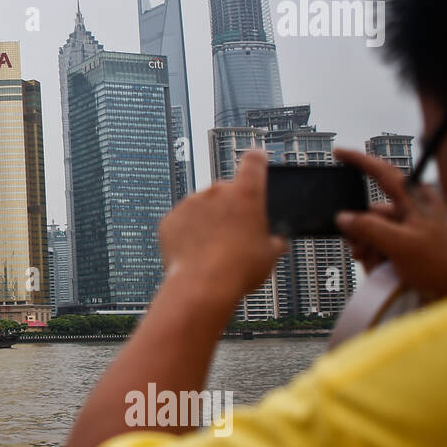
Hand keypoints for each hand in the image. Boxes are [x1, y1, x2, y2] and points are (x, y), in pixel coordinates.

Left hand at [159, 150, 286, 303]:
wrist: (202, 286)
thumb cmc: (238, 269)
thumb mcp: (270, 254)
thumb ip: (274, 239)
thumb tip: (275, 240)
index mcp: (246, 194)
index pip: (254, 161)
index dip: (257, 161)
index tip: (257, 162)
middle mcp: (216, 192)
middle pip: (225, 190)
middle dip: (229, 207)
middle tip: (233, 234)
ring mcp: (190, 203)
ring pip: (201, 207)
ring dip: (207, 221)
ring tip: (213, 249)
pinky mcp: (170, 219)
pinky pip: (181, 222)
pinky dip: (187, 233)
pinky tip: (196, 252)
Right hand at [333, 147, 446, 300]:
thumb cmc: (441, 264)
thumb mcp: (400, 245)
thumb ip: (368, 228)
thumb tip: (342, 217)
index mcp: (416, 199)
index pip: (383, 173)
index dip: (359, 160)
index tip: (337, 153)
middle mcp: (411, 210)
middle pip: (370, 211)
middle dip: (361, 231)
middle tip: (361, 249)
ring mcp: (408, 229)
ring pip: (372, 231)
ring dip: (367, 248)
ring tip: (375, 263)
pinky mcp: (405, 246)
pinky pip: (378, 245)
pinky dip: (374, 257)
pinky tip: (380, 269)